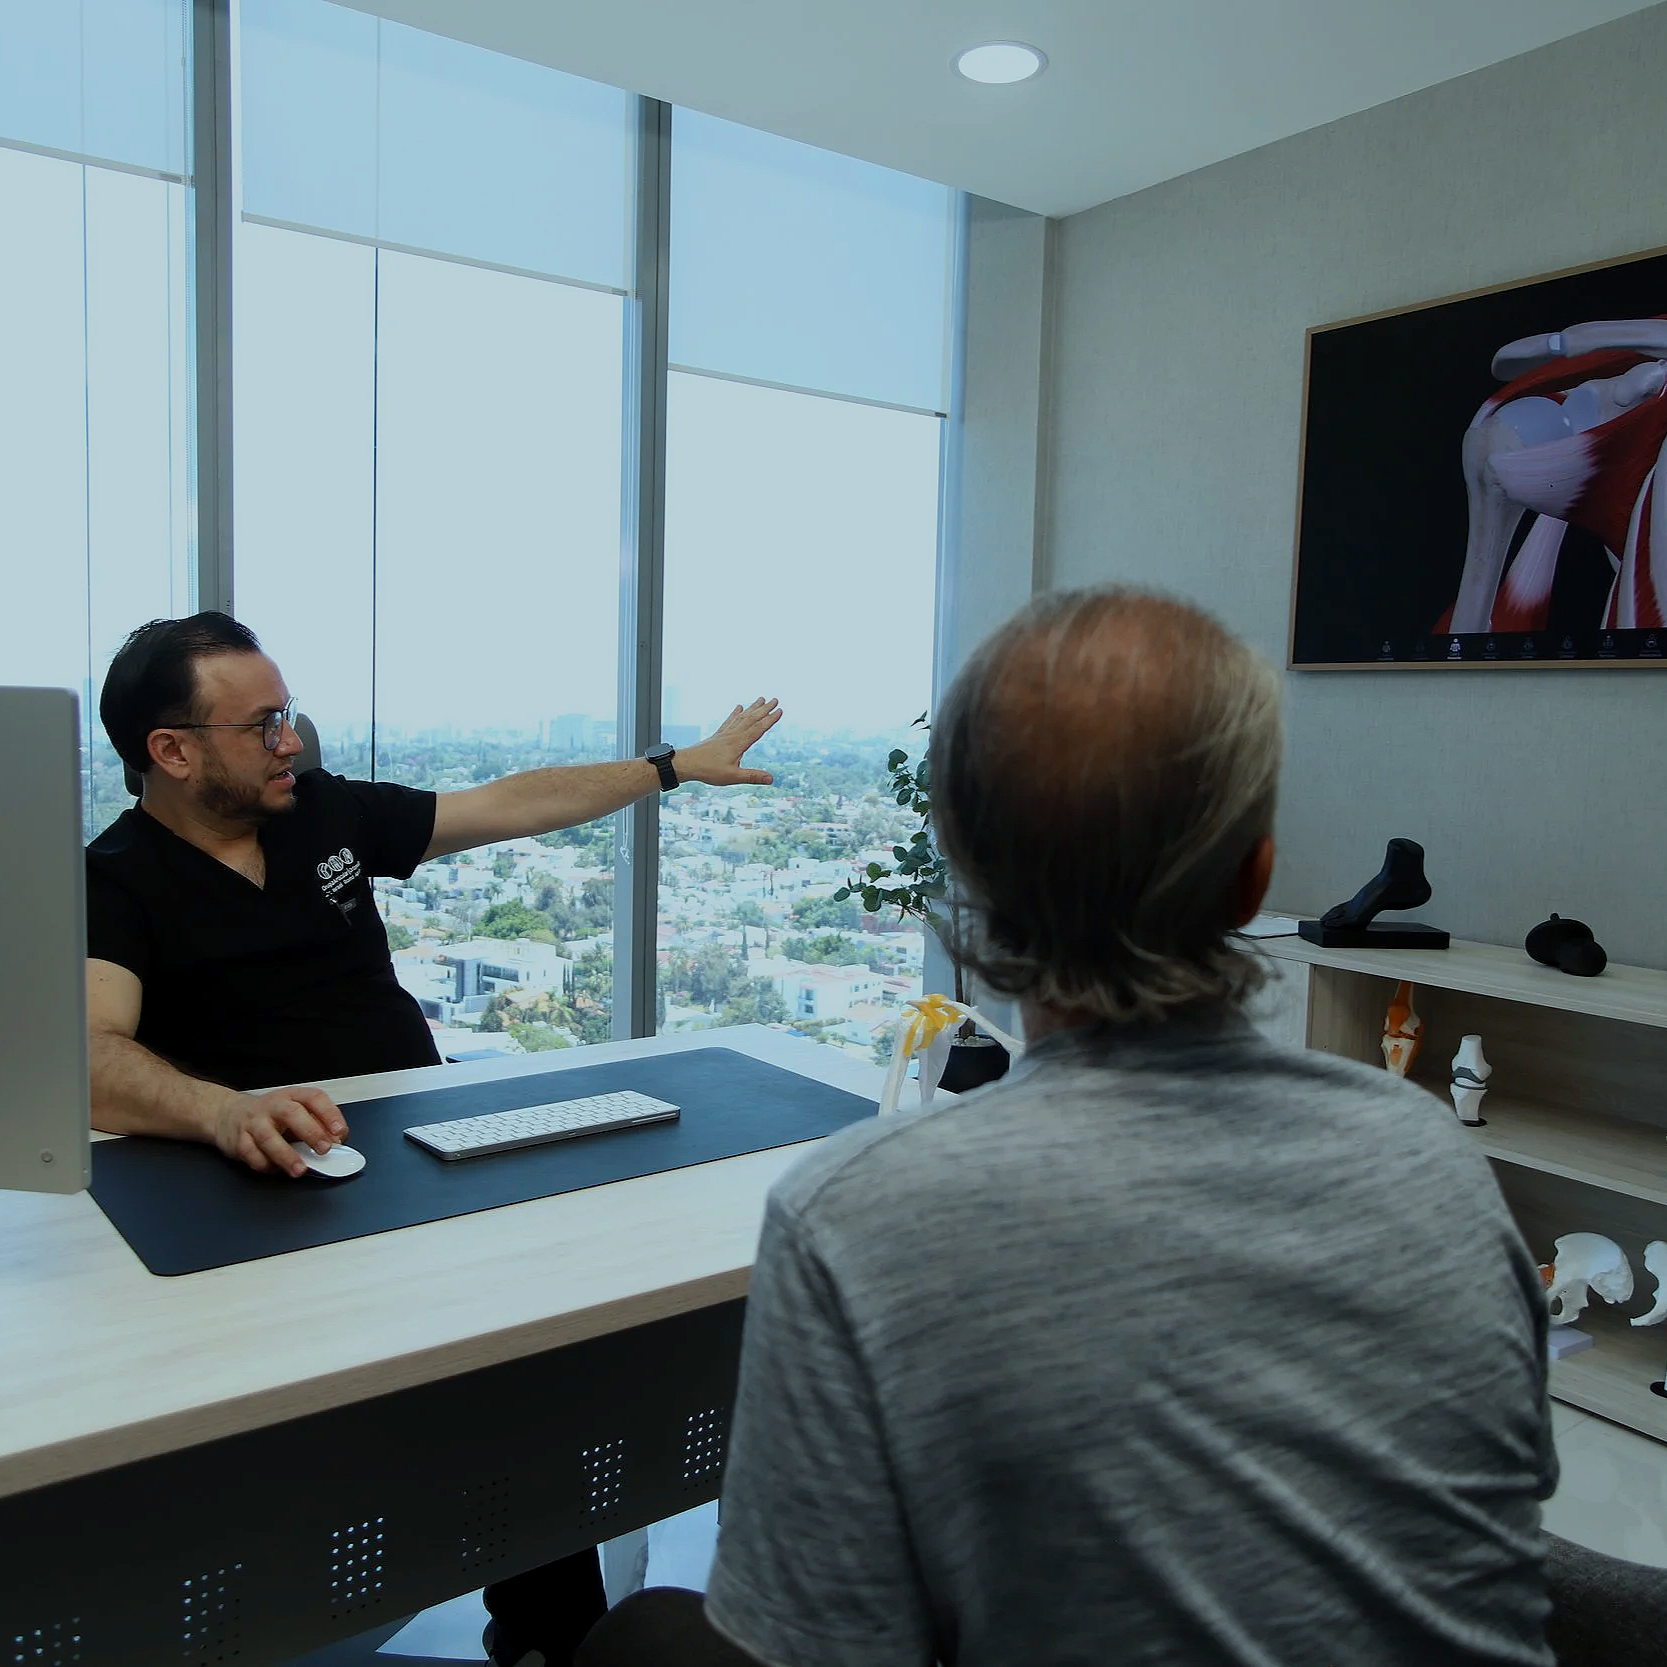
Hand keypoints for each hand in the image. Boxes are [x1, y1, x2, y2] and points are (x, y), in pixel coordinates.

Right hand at [212, 1086, 348, 1176]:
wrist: (229, 1114)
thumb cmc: (271, 1116)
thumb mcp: (297, 1114)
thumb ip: (318, 1126)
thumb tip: (336, 1142)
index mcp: (293, 1096)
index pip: (314, 1098)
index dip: (329, 1114)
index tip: (340, 1132)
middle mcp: (273, 1106)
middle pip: (292, 1114)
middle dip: (310, 1132)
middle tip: (324, 1149)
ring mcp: (254, 1122)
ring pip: (268, 1137)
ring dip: (286, 1156)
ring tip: (300, 1170)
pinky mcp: (239, 1139)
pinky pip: (251, 1154)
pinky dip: (265, 1164)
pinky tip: (275, 1169)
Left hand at [676, 698, 782, 786]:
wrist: (687, 763)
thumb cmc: (708, 771)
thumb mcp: (732, 777)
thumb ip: (752, 777)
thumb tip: (771, 779)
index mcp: (738, 743)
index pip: (758, 729)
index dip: (770, 720)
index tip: (780, 710)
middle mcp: (732, 735)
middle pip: (751, 719)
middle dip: (764, 709)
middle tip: (775, 699)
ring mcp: (725, 733)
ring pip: (742, 717)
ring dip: (753, 708)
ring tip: (761, 699)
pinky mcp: (718, 735)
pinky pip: (729, 721)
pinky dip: (735, 713)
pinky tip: (739, 707)